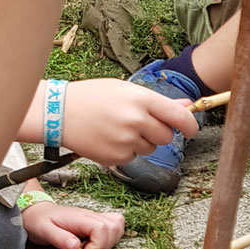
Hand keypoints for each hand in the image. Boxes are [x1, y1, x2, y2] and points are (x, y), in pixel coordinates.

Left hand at [20, 199, 123, 248]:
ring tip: (92, 246)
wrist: (36, 212)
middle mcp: (91, 215)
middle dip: (105, 245)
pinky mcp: (97, 220)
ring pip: (118, 225)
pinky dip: (112, 235)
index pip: (103, 228)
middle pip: (115, 227)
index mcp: (80, 217)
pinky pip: (116, 224)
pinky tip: (97, 242)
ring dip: (110, 241)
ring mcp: (95, 217)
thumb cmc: (39, 221)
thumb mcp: (44, 231)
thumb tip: (76, 247)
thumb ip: (60, 238)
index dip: (97, 244)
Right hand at [56, 77, 198, 166]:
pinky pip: (133, 157)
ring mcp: (126, 141)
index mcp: (140, 100)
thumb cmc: (92, 97)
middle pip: (166, 137)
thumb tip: (187, 105)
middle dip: (159, 132)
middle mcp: (136, 121)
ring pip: (150, 148)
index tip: (191, 129)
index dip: (190, 125)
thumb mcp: (124, 90)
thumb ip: (157, 101)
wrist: (58, 113)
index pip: (178, 117)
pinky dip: (125, 151)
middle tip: (139, 123)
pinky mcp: (116, 158)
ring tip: (117, 128)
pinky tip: (108, 138)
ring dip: (141, 141)